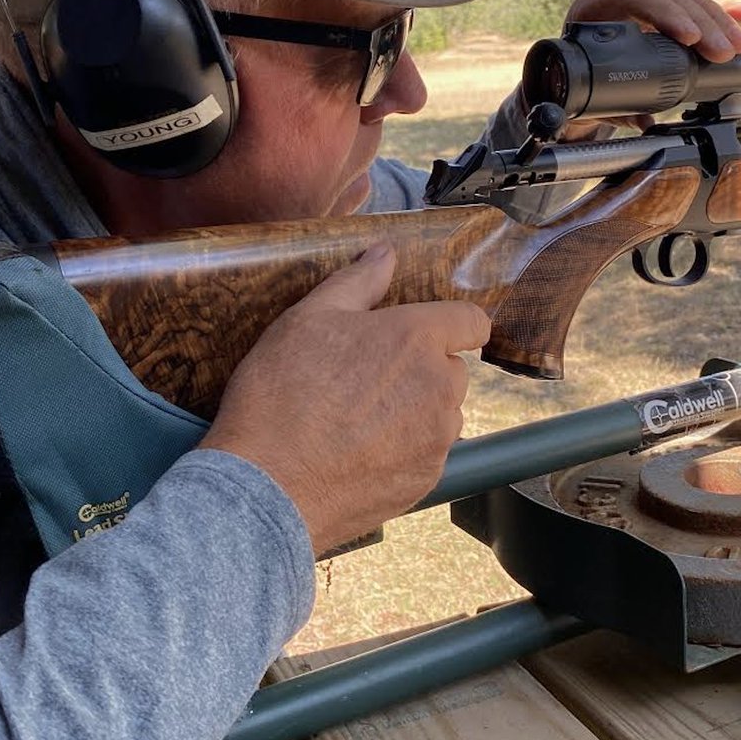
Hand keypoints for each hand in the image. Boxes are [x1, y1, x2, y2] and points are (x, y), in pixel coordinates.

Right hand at [200, 244, 489, 554]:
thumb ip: (358, 281)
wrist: (268, 486)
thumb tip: (385, 253)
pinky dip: (404, 449)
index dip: (453, 324)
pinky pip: (427, 453)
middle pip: (451, 368)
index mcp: (418, 337)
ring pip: (441, 413)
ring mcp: (438, 438)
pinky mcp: (428, 479)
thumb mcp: (308, 318)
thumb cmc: (282, 393)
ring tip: (357, 419)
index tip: (427, 332)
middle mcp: (441, 386)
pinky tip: (358, 452)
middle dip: (420, 367)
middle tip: (365, 377)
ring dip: (414, 410)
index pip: (472, 321)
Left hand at [558, 0, 740, 138]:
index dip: (667, 14)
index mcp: (596, 5)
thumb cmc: (572, 80)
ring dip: (721, 22)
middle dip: (705, 24)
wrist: (566, 73)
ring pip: (690, 2)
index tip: (689, 38)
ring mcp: (649, 3)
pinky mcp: (668, 13)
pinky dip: (727, 10)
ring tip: (740, 44)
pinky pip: (700, 8)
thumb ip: (611, 105)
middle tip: (725, 50)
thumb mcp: (585, 90)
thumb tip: (642, 121)